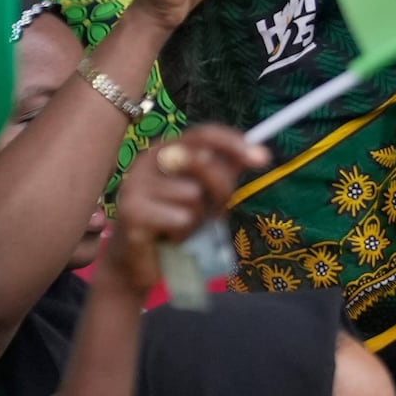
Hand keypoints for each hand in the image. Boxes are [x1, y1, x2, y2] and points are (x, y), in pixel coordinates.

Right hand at [103, 123, 267, 292]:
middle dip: (220, 188)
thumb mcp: (205, 195)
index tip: (264, 158)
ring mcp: (136, 183)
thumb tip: (260, 153)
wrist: (137, 261)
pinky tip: (167, 240)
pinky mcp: (131, 211)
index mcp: (167, 149)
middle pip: (202, 159)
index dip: (234, 143)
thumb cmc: (173, 223)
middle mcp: (149, 159)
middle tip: (213, 212)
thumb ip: (225, 173)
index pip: (204, 134)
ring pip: (193, 195)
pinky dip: (182, 234)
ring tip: (180, 228)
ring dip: (196, 218)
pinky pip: (179, 219)